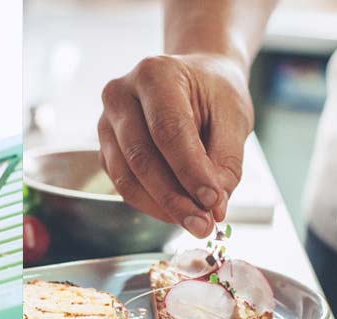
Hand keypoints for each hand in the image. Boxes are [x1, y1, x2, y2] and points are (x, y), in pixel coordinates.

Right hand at [98, 53, 252, 236]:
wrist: (193, 79)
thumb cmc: (213, 92)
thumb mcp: (233, 116)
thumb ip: (225, 160)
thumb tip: (213, 206)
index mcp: (154, 74)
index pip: (168, 129)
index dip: (190, 170)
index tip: (213, 201)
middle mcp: (120, 94)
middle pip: (141, 156)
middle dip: (174, 197)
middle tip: (202, 224)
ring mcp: (106, 122)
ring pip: (126, 176)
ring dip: (160, 206)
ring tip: (193, 222)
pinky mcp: (105, 147)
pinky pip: (122, 183)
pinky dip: (149, 203)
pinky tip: (175, 211)